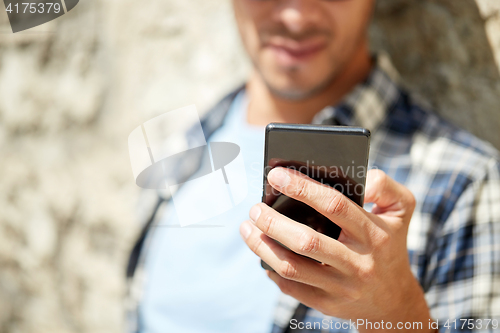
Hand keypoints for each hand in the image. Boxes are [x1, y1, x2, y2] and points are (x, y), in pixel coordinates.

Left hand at [240, 167, 434, 331]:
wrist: (394, 302)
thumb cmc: (391, 245)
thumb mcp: (402, 210)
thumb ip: (386, 185)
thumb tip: (361, 176)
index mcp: (374, 233)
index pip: (334, 205)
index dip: (302, 188)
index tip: (276, 175)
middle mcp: (358, 262)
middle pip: (306, 241)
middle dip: (273, 222)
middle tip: (254, 207)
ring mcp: (341, 287)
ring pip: (292, 267)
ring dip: (262, 246)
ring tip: (246, 229)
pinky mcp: (327, 304)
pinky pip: (292, 288)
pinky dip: (272, 271)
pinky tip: (262, 256)